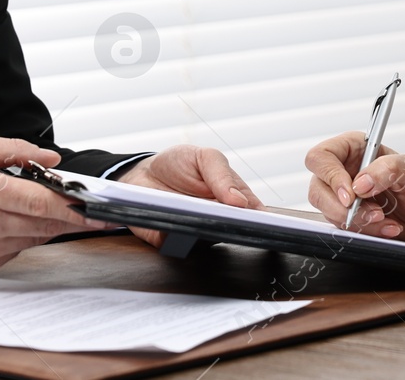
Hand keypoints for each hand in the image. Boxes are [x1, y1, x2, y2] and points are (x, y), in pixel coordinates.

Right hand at [0, 136, 111, 277]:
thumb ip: (13, 150)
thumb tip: (51, 158)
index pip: (43, 202)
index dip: (75, 206)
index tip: (98, 208)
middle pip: (45, 224)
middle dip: (72, 218)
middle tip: (94, 212)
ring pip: (34, 238)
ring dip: (48, 226)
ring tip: (51, 210)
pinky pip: (16, 249)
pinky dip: (23, 236)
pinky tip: (12, 222)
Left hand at [114, 145, 259, 248]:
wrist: (142, 173)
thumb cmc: (180, 164)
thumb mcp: (205, 157)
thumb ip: (222, 175)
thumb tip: (241, 202)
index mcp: (233, 199)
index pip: (255, 215)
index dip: (262, 221)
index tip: (262, 221)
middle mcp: (218, 220)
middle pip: (234, 232)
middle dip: (234, 227)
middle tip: (231, 218)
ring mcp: (196, 233)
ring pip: (207, 241)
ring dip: (205, 232)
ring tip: (203, 216)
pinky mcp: (171, 242)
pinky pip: (177, 246)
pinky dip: (176, 237)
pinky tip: (175, 225)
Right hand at [303, 131, 404, 239]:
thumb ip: (387, 169)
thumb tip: (360, 183)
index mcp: (353, 148)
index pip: (321, 157)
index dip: (330, 176)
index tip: (351, 195)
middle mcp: (343, 170)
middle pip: (318, 188)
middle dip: (343, 207)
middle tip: (372, 212)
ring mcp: (343, 195)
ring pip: (329, 211)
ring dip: (358, 221)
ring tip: (386, 219)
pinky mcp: (348, 217)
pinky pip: (344, 228)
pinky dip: (366, 231)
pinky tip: (387, 226)